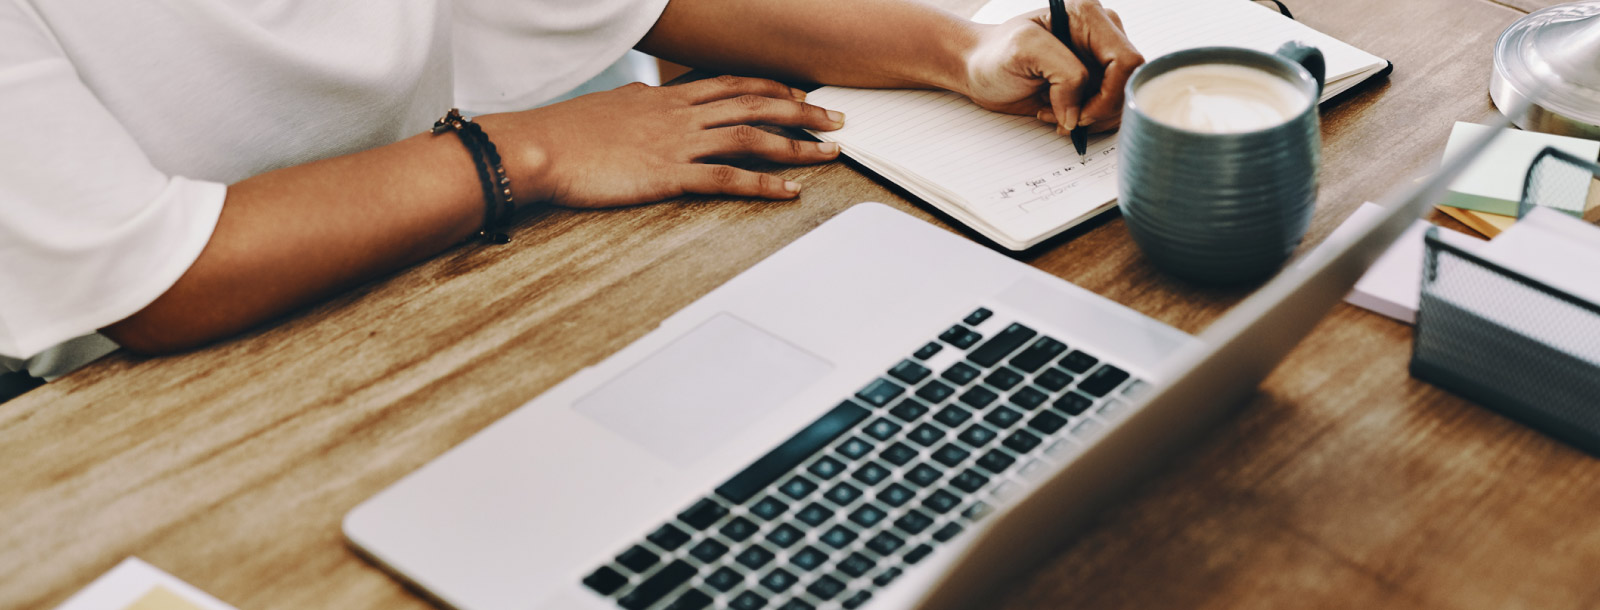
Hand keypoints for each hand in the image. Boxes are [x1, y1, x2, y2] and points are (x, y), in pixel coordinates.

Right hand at [477, 76, 844, 207]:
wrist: (537, 146)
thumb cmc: (564, 130)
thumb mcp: (610, 105)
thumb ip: (639, 102)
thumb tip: (651, 99)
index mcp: (666, 98)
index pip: (730, 85)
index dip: (770, 88)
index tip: (798, 94)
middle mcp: (679, 115)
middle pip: (754, 104)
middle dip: (801, 112)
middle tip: (835, 119)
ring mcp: (677, 144)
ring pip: (750, 137)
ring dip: (795, 146)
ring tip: (829, 154)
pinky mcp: (668, 176)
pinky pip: (726, 179)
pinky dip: (762, 184)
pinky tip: (789, 192)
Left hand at [961, 0, 1143, 134]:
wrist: (980, 69)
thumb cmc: (995, 55)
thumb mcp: (1023, 50)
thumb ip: (1064, 73)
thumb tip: (1079, 111)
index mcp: (1089, 16)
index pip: (1125, 60)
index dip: (1108, 94)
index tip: (1078, 114)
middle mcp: (1101, 33)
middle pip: (1129, 82)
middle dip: (1099, 110)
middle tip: (1064, 118)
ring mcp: (1100, 58)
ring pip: (1121, 99)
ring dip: (1089, 117)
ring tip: (1053, 113)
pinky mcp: (1095, 79)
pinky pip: (1109, 108)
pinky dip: (1086, 120)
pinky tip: (1059, 115)